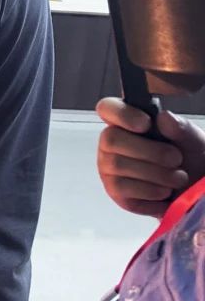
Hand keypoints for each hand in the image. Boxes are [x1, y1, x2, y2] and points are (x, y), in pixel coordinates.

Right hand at [96, 98, 204, 216]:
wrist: (193, 191)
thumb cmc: (189, 161)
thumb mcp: (193, 142)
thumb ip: (181, 128)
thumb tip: (164, 118)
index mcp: (128, 123)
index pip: (107, 108)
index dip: (121, 114)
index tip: (146, 124)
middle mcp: (112, 143)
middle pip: (110, 139)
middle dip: (150, 151)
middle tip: (176, 158)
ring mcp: (109, 167)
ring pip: (118, 165)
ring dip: (156, 174)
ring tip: (177, 177)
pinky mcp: (114, 191)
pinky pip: (123, 189)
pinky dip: (151, 191)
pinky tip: (164, 191)